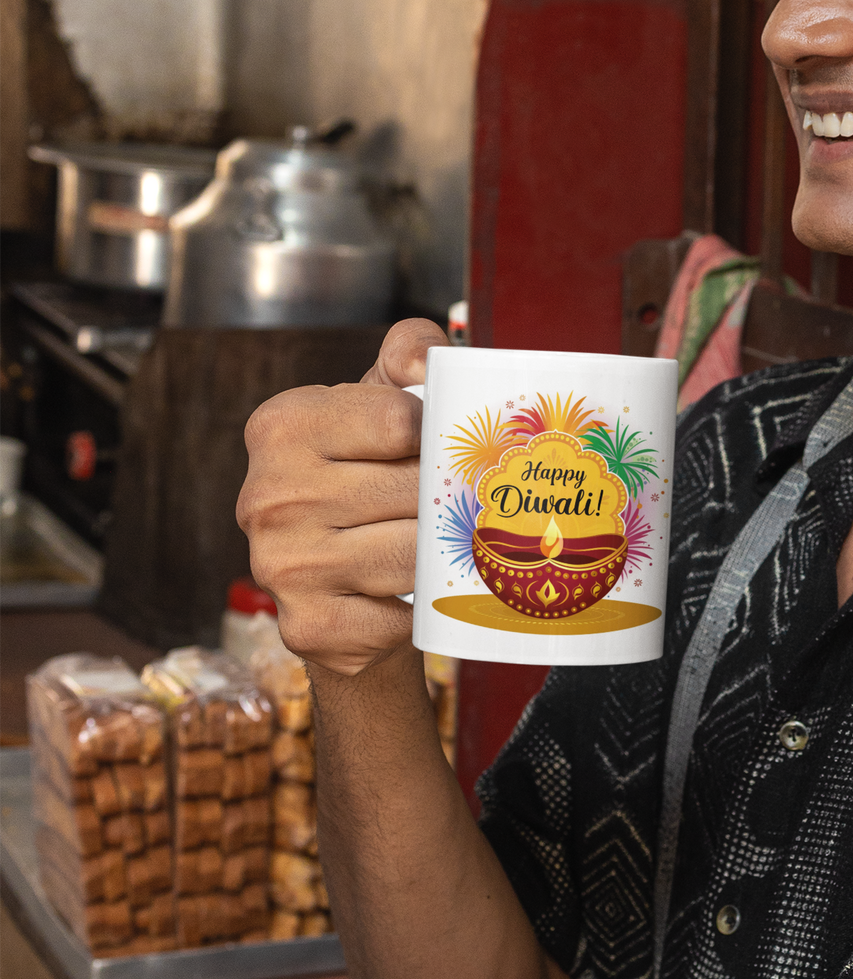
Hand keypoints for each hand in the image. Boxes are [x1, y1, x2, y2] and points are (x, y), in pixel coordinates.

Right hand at [237, 318, 447, 676]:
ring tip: (438, 543)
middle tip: (459, 503)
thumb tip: (426, 364)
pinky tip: (409, 594)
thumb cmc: (372, 475)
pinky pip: (402, 616)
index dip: (437, 436)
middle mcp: (267, 495)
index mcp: (282, 425)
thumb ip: (410, 351)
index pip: (400, 421)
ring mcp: (281, 566)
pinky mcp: (308, 627)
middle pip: (412, 490)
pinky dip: (421, 608)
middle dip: (446, 498)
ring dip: (440, 553)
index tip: (441, 448)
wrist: (345, 581)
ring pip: (413, 554)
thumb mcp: (383, 398)